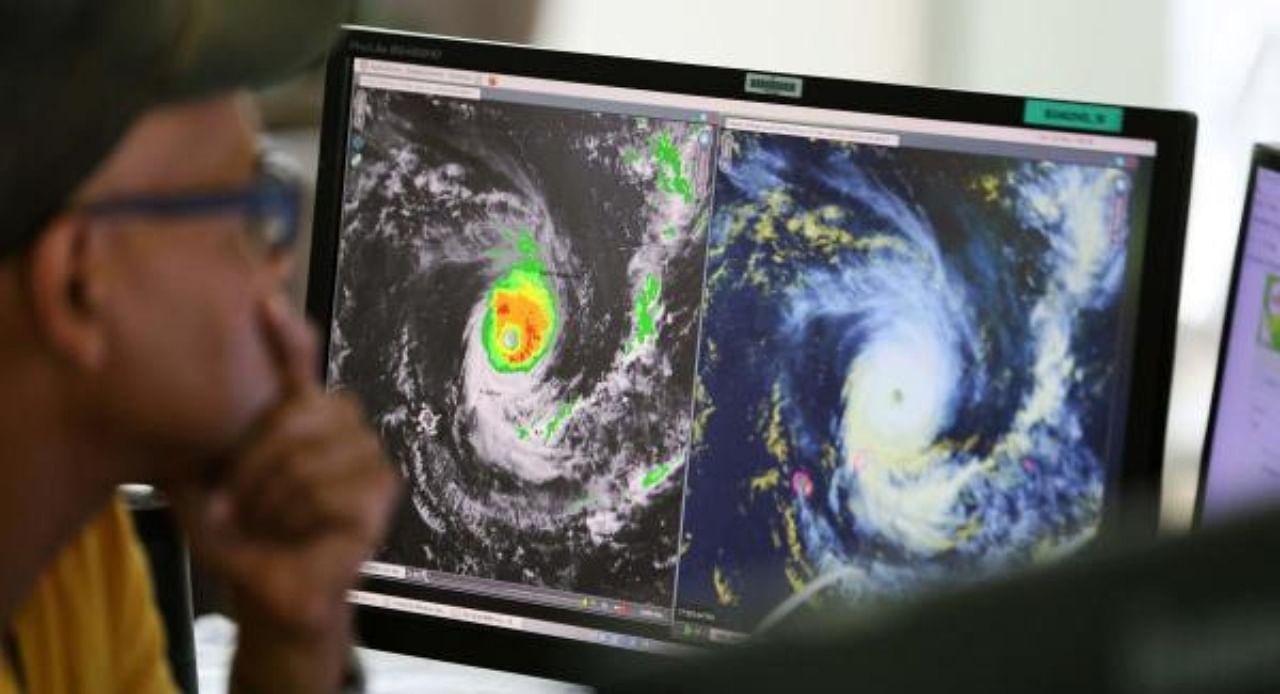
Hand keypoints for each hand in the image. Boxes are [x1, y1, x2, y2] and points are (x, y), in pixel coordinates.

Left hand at [169, 296, 398, 690]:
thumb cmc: (240, 536)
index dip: (285, 332)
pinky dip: (301, 517)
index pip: (298, 361)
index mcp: (296, 415)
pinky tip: (301, 532)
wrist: (267, 591)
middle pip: (300, 411)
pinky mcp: (382, 489)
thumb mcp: (204, 485)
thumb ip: (200, 443)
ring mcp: (366, 454)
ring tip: (264, 523)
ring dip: (272, 500)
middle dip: (256, 463)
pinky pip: (331, 488)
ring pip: (310, 456)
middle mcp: (337, 425)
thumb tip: (174, 395)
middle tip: (234, 503)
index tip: (264, 301)